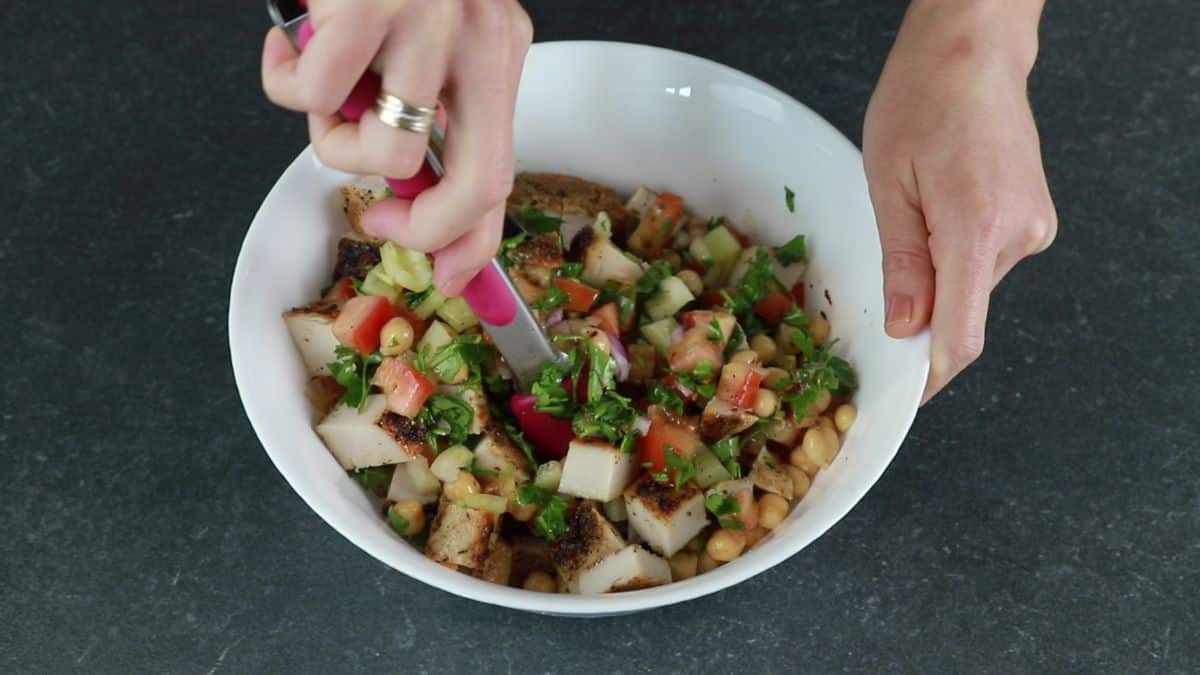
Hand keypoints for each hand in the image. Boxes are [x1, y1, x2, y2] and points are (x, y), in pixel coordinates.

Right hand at [261, 0, 533, 295]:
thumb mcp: (425, 32)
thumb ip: (426, 100)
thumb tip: (405, 184)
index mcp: (496, 47)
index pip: (504, 172)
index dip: (477, 242)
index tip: (450, 276)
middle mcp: (480, 38)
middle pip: (478, 184)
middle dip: (424, 227)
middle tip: (378, 216)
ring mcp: (430, 22)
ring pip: (387, 151)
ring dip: (332, 142)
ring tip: (318, 89)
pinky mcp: (370, 6)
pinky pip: (314, 97)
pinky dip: (284, 82)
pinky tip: (289, 44)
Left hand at [864, 0, 1056, 401]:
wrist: (973, 51)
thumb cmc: (923, 98)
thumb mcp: (887, 183)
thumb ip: (900, 263)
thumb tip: (907, 327)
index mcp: (976, 229)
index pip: (961, 334)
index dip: (931, 375)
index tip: (904, 396)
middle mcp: (1018, 235)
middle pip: (962, 310)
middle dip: (920, 312)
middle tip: (881, 278)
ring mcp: (1033, 227)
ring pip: (972, 285)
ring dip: (936, 275)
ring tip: (912, 213)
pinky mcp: (1034, 218)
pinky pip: (985, 259)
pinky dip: (955, 255)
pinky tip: (937, 209)